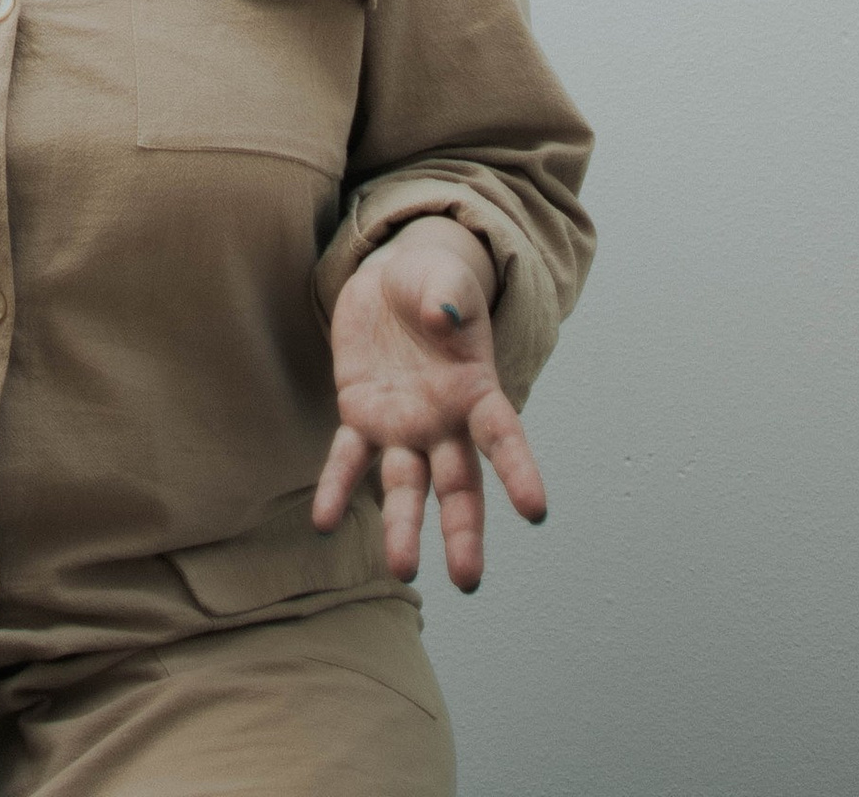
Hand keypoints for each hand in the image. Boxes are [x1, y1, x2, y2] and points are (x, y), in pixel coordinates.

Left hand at [315, 215, 546, 591]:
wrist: (393, 281)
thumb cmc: (433, 283)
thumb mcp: (444, 278)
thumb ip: (446, 296)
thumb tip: (443, 315)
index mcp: (476, 391)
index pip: (503, 438)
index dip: (519, 471)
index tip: (536, 510)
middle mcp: (443, 423)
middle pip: (458, 485)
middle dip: (463, 530)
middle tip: (468, 580)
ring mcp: (402, 426)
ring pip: (405, 486)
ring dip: (402, 527)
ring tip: (401, 570)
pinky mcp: (361, 416)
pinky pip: (347, 458)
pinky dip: (336, 489)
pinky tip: (322, 522)